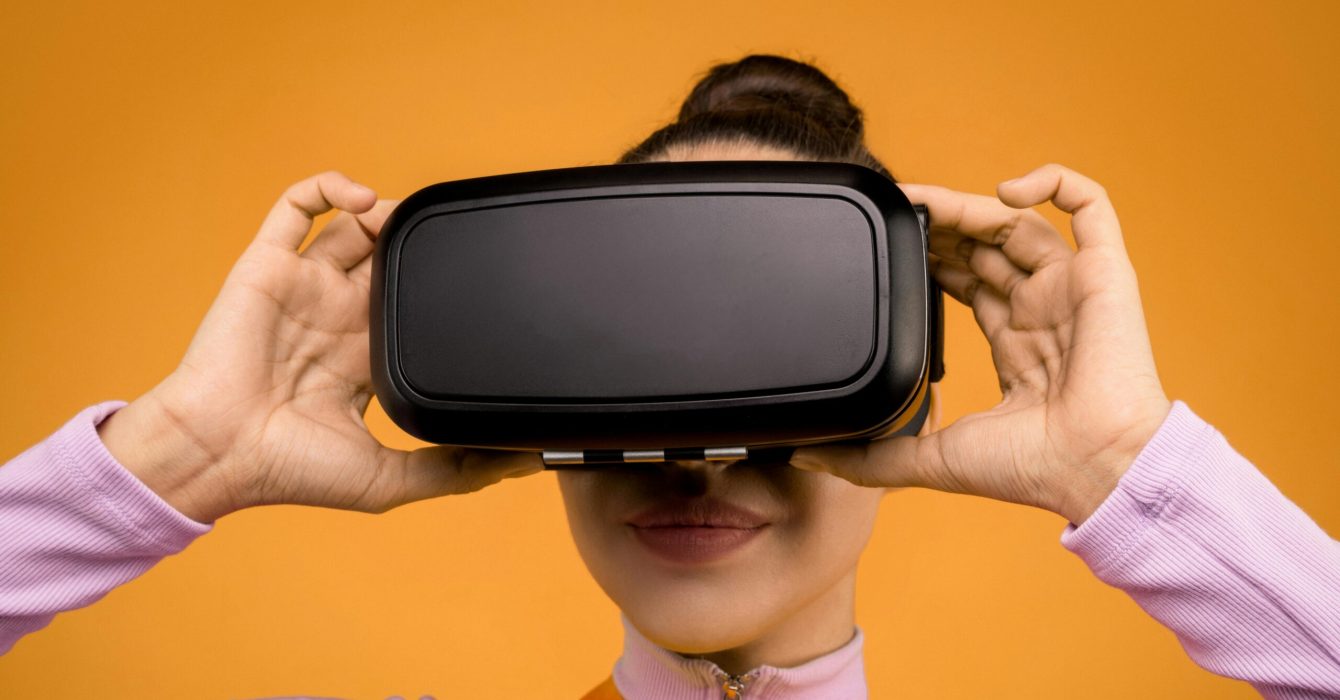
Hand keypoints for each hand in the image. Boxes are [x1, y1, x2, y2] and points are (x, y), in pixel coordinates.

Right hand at [98, 172, 540, 521]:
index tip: (486, 283)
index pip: (414, 307)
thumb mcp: (388, 479)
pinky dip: (330, 187)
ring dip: (387, 212)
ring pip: (353, 226)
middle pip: (390, 259)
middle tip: (453, 242)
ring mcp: (304, 286)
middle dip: (420, 244)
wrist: (218, 453)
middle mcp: (336, 315)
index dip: (445, 290)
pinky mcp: (269, 264)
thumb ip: (455, 471)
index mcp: (363, 356)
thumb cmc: (288, 470)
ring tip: (412, 219)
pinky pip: (296, 205)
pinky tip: (363, 200)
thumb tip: (521, 461)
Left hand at [792, 164, 1171, 524]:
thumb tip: (808, 455)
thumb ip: (871, 457)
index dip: (930, 258)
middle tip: (897, 213)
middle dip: (939, 227)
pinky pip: (1091, 206)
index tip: (891, 244)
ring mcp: (1073, 288)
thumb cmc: (1031, 470)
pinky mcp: (1104, 273)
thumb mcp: (931, 458)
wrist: (1094, 469)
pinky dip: (1055, 182)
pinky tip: (1006, 188)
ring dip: (971, 206)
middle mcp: (1044, 311)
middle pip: (986, 248)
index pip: (967, 283)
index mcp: (1015, 345)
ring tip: (924, 200)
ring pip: (1019, 223)